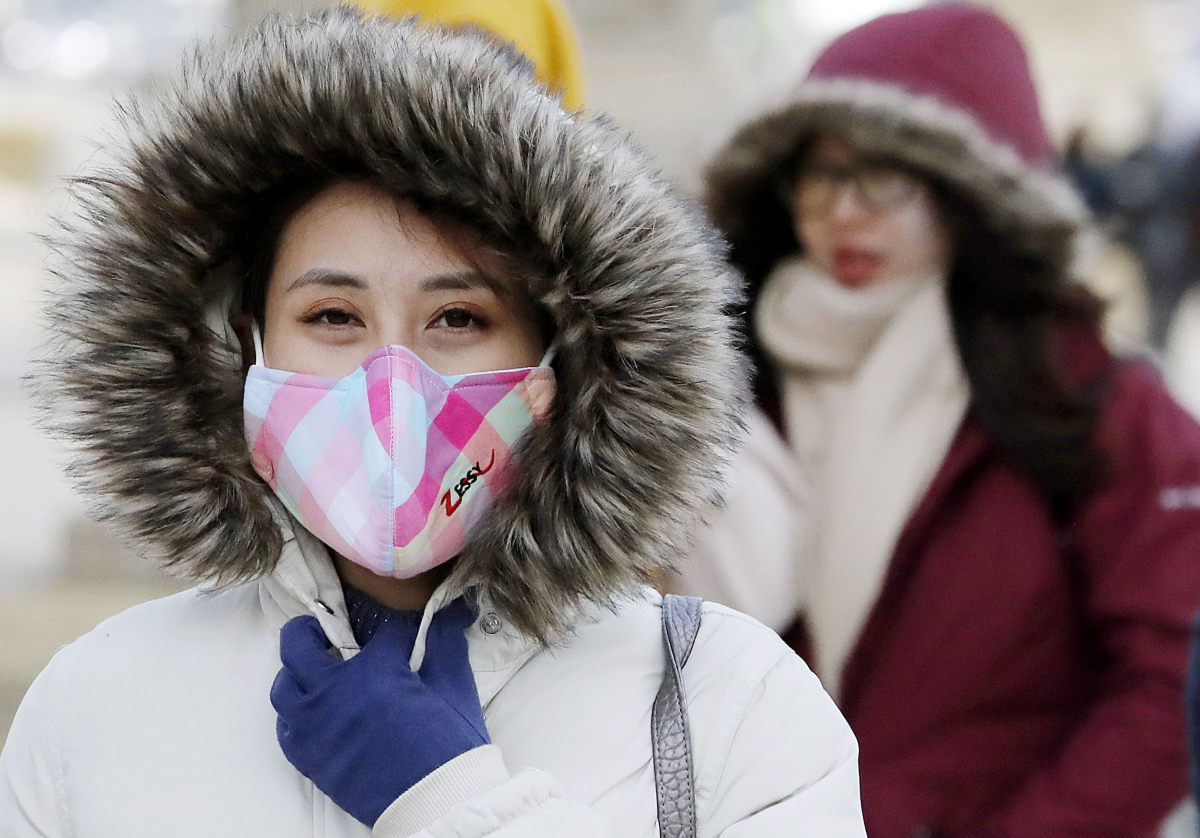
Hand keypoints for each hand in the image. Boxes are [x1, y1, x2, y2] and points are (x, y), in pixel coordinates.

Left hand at [270, 598, 488, 825]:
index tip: (405, 634)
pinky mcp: (307, 758)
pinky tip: (314, 714)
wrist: (437, 802)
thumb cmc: (449, 744)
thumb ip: (445, 642)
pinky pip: (284, 727)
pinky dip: (295, 715)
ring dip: (296, 673)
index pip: (381, 630)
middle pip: (298, 645)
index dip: (396, 629)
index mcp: (374, 669)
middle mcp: (333, 692)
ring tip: (315, 673)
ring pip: (283, 686)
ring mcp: (314, 726)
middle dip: (309, 629)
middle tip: (322, 630)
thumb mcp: (454, 684)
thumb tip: (448, 612)